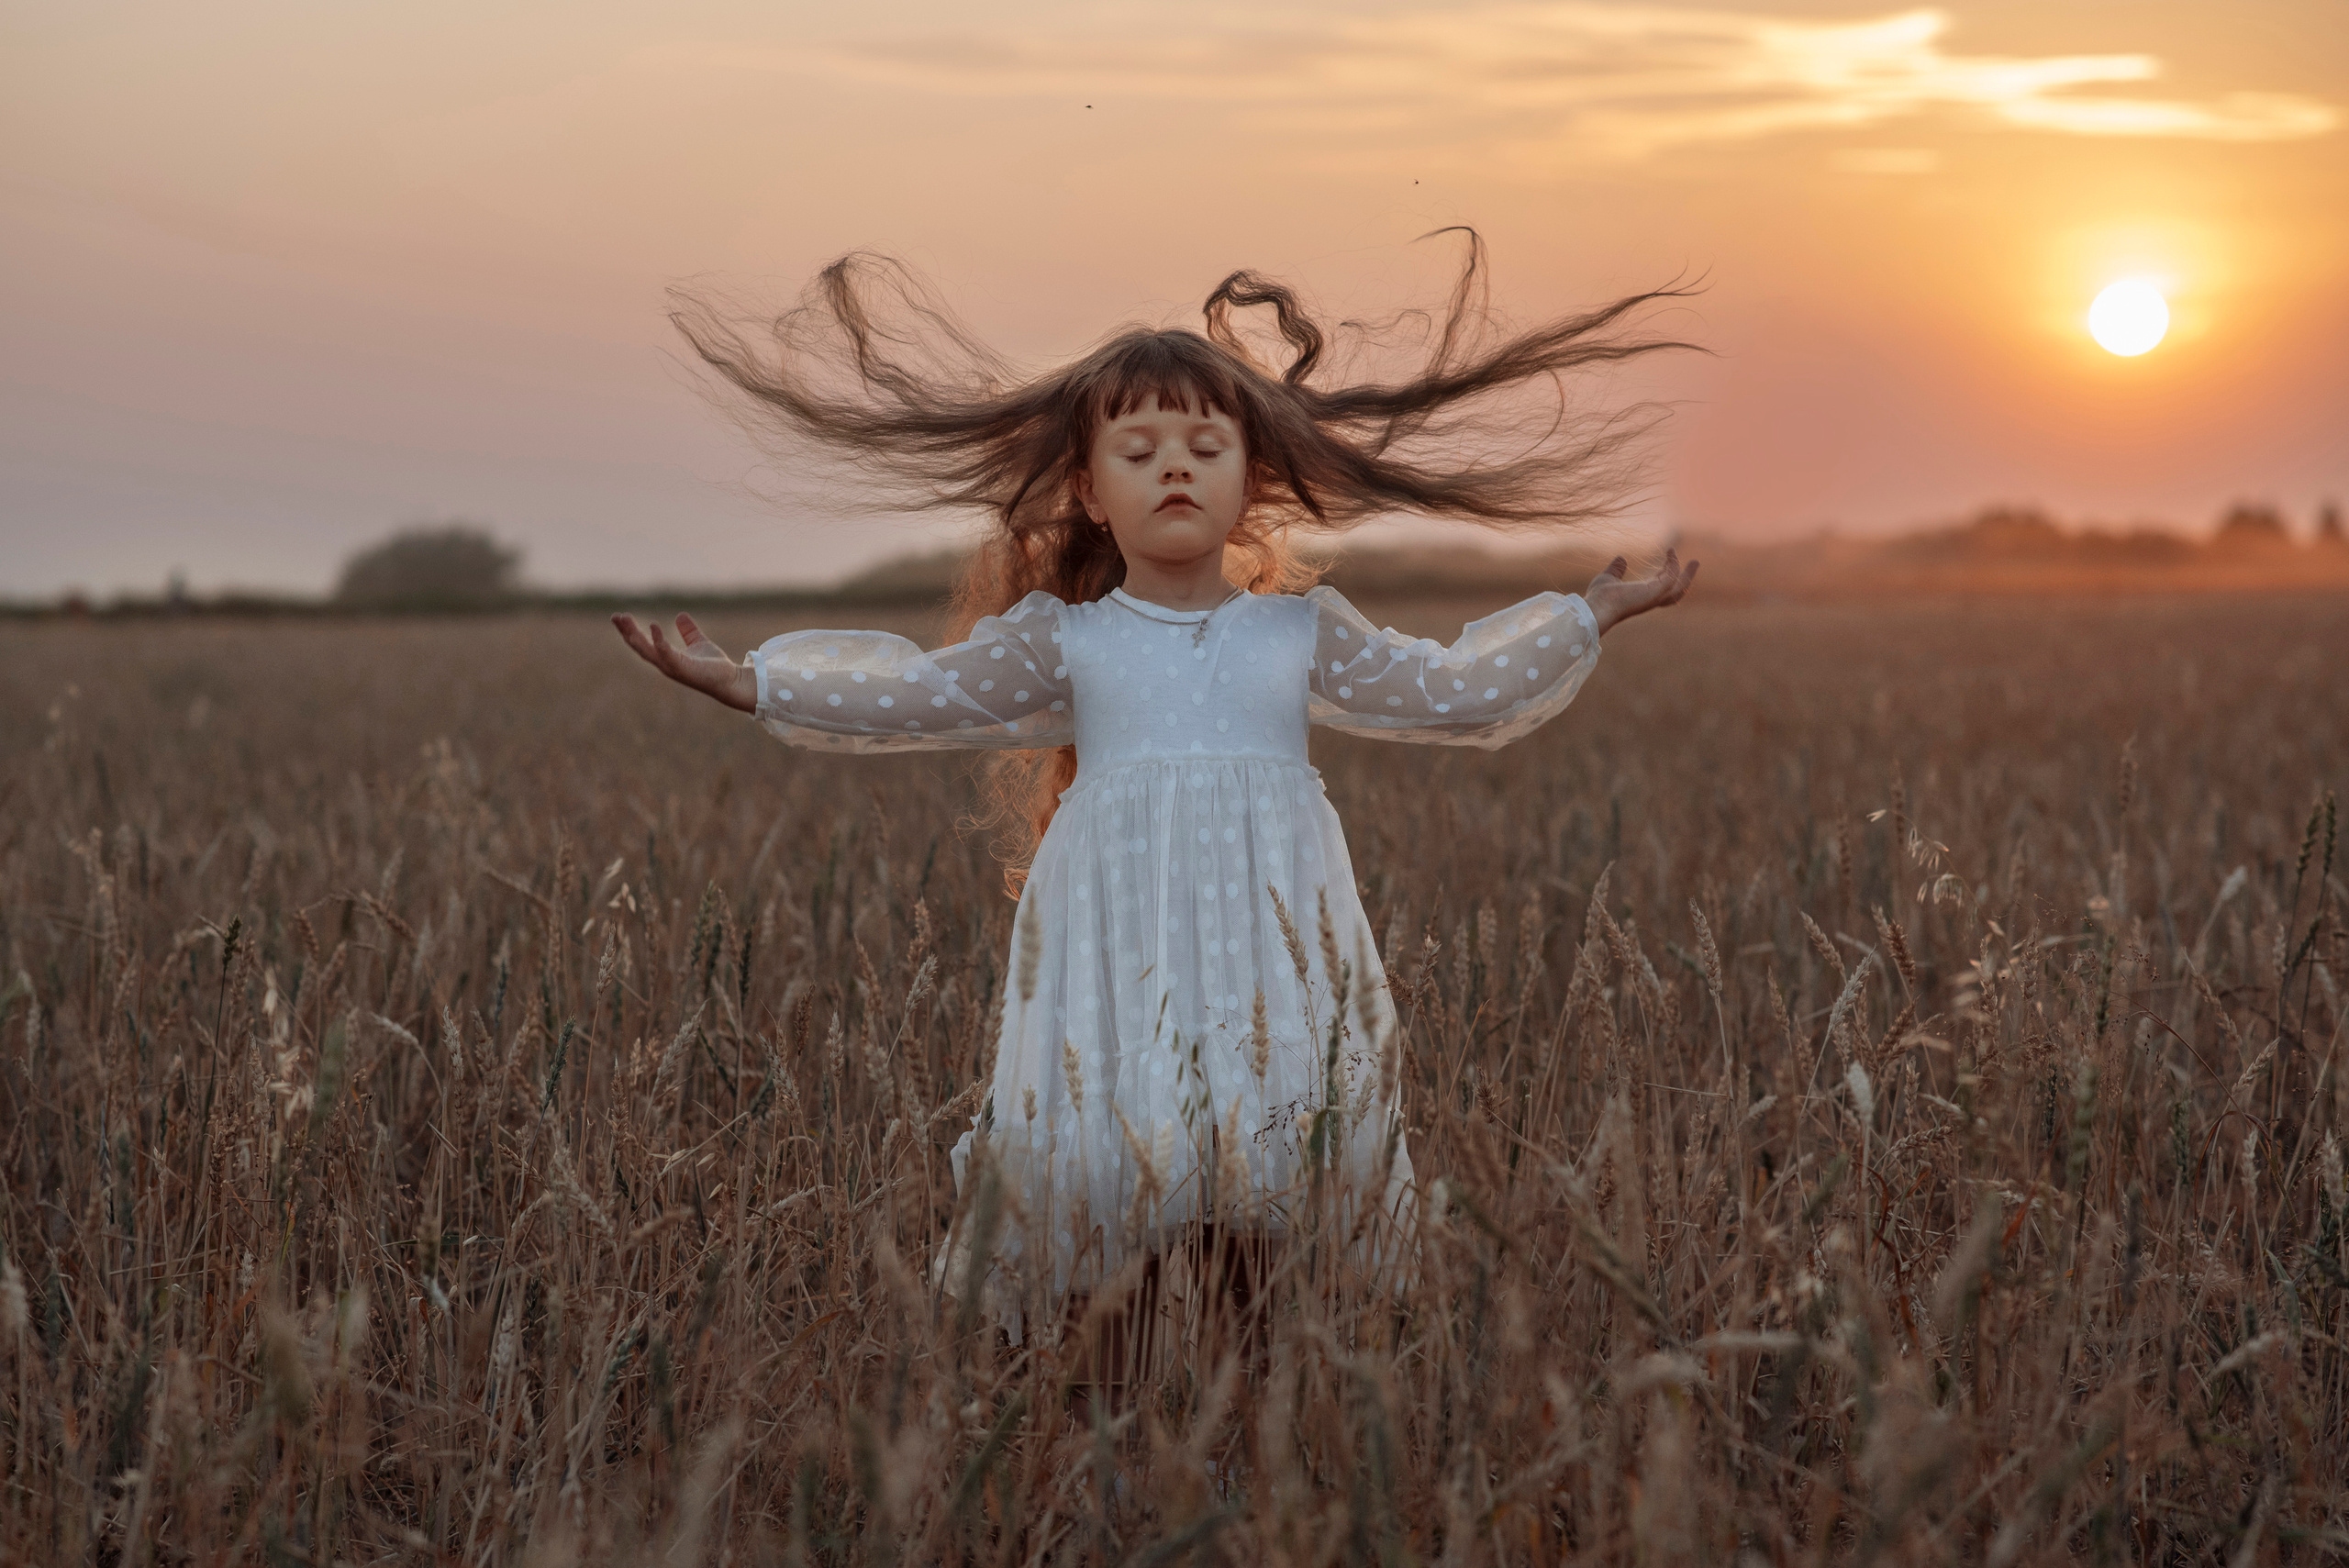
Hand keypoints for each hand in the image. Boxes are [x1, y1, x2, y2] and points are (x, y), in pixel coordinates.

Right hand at [612, 612, 757, 712]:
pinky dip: (659, 641)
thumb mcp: (698, 642)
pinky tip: (653, 626)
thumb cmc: (714, 666)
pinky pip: (667, 653)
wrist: (731, 681)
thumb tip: (680, 615)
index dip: (630, 631)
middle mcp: (665, 664)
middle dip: (626, 631)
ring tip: (626, 619)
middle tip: (615, 616)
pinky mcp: (683, 668)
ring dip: (635, 635)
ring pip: (647, 650)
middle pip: (639, 646)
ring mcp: (672, 667)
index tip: (620, 617)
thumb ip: (688, 631)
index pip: (643, 643)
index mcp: (666, 657)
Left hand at [1583, 547, 1697, 636]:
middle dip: (1686, 577)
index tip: (1670, 557)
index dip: (1667, 573)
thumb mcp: (1609, 578)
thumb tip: (1621, 558)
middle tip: (1695, 562)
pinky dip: (1673, 565)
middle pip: (1676, 591)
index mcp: (1641, 597)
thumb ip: (1616, 569)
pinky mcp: (1655, 592)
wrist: (1597, 607)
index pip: (1660, 587)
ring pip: (1680, 587)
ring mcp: (1655, 597)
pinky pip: (1671, 577)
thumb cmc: (1600, 597)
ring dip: (1688, 574)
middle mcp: (1651, 599)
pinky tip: (1670, 553)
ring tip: (1695, 561)